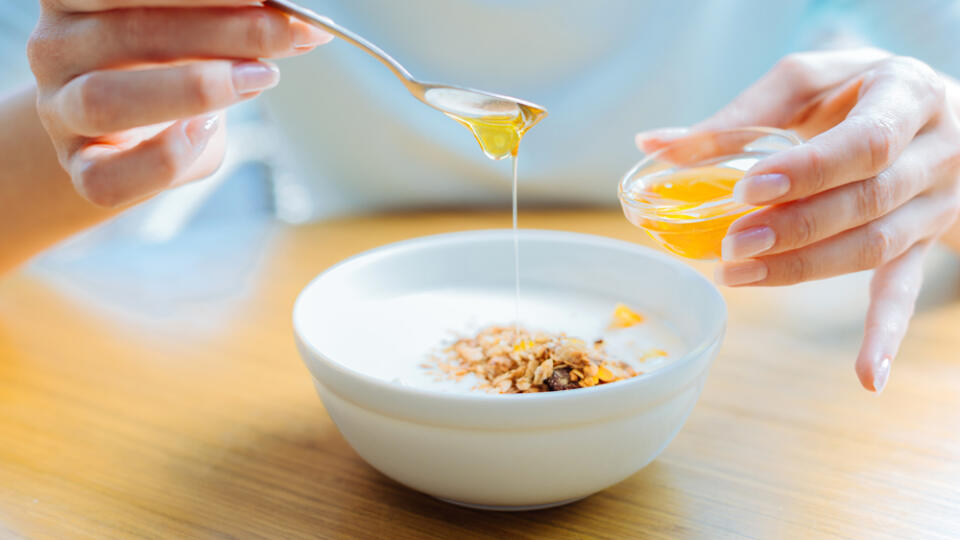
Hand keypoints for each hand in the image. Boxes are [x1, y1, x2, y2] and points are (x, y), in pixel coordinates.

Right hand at [28, 0, 330, 207]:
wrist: (130, 130)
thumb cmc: (169, 67)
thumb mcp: (196, 33)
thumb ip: (228, 23)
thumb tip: (296, 23)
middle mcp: (55, 48)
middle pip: (128, 32)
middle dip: (222, 31)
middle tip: (287, 33)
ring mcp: (59, 113)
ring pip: (106, 100)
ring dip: (197, 88)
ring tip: (261, 77)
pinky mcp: (82, 170)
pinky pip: (111, 177)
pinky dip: (166, 157)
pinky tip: (208, 130)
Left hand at [637, 48, 959, 392]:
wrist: (935, 112)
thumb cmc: (857, 91)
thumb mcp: (805, 84)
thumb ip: (738, 115)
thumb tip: (651, 146)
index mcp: (906, 96)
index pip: (865, 143)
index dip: (809, 171)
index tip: (748, 189)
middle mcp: (933, 152)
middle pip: (867, 201)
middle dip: (795, 228)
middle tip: (731, 244)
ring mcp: (933, 204)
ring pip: (874, 246)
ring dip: (805, 268)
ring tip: (738, 275)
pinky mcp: (924, 243)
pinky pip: (905, 290)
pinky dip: (885, 333)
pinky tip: (868, 377)